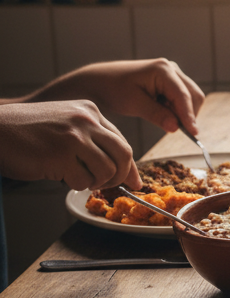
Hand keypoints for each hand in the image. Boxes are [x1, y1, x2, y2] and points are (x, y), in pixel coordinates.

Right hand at [0, 101, 140, 190]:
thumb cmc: (27, 132)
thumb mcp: (65, 124)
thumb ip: (91, 138)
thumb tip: (121, 167)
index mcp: (90, 111)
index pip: (121, 140)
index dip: (129, 165)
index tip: (133, 182)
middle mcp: (86, 121)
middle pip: (123, 154)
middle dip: (120, 176)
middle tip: (106, 185)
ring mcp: (74, 137)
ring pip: (107, 170)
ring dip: (96, 182)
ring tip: (78, 179)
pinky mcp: (60, 156)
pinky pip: (83, 181)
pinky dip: (76, 185)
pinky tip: (62, 177)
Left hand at [28, 59, 205, 134]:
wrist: (99, 82)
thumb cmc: (113, 90)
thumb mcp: (133, 104)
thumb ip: (157, 115)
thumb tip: (176, 127)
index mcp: (163, 70)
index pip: (183, 96)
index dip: (189, 116)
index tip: (193, 134)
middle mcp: (172, 68)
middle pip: (193, 95)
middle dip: (187, 114)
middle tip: (172, 129)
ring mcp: (172, 73)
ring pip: (190, 97)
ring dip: (181, 112)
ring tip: (160, 117)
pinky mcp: (170, 80)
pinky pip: (182, 97)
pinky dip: (176, 109)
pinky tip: (159, 111)